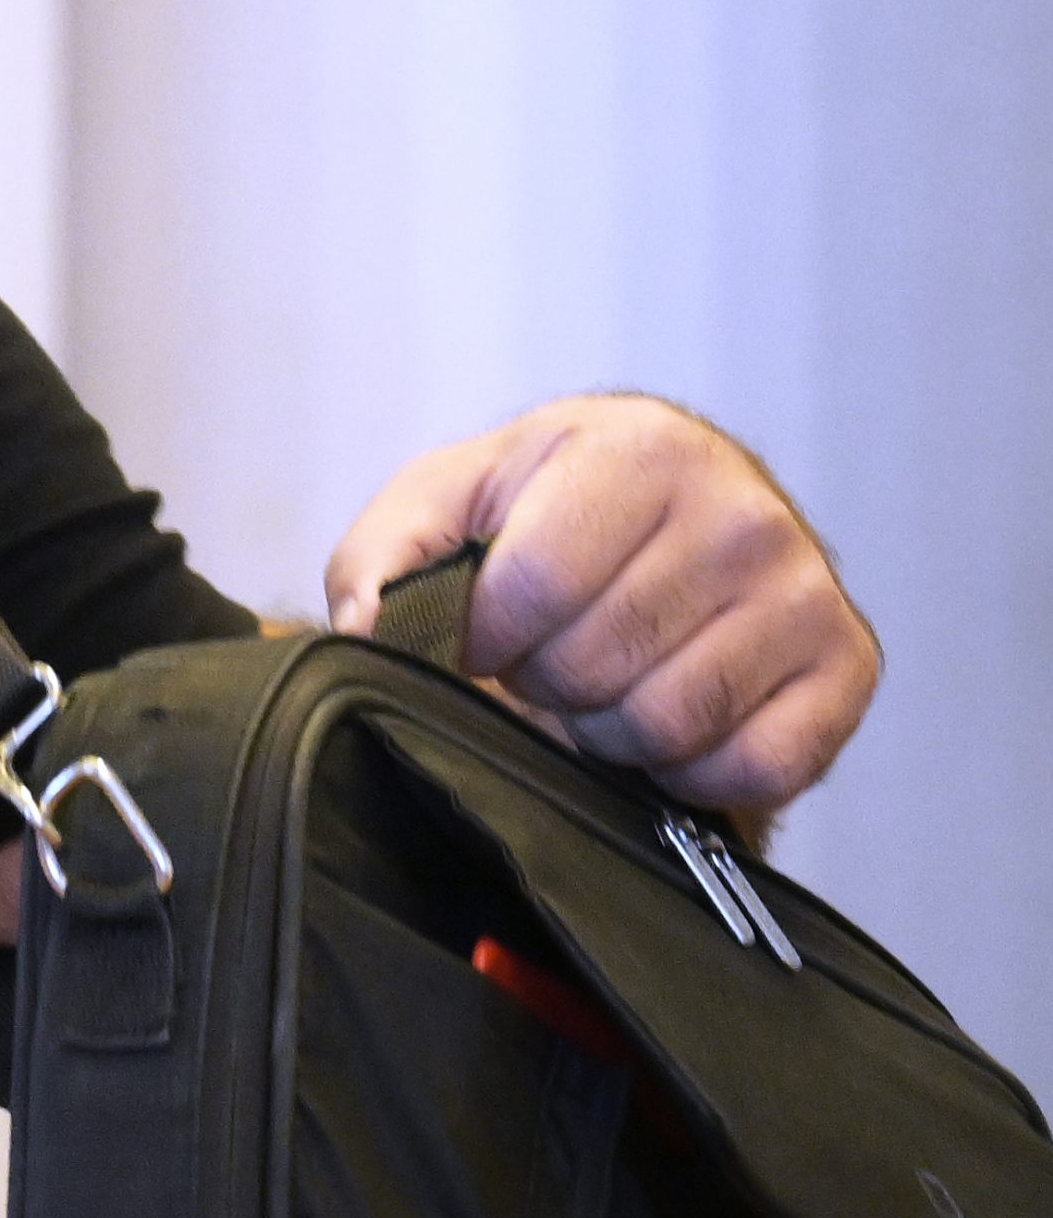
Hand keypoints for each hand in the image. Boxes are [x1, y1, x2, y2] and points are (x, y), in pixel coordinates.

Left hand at [323, 393, 878, 823]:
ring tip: (608, 679)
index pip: (533, 587)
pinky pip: (754, 766)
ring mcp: (808, 589)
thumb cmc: (539, 517)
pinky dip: (694, 769)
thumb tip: (368, 627)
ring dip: (611, 729)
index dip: (486, 635)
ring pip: (668, 722)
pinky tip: (675, 717)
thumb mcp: (444, 506)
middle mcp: (743, 510)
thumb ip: (382, 557)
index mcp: (641, 448)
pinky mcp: (848, 668)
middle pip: (595, 663)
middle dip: (546, 681)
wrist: (662, 531)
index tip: (486, 630)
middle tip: (553, 653)